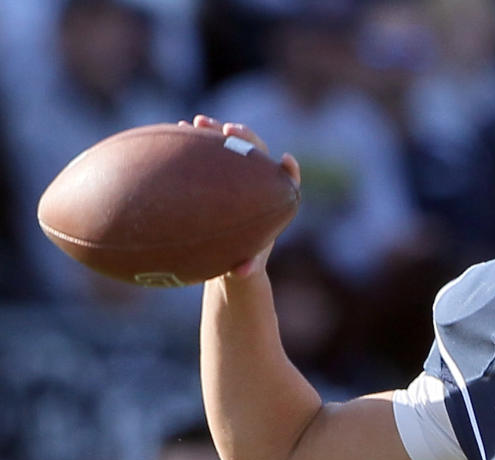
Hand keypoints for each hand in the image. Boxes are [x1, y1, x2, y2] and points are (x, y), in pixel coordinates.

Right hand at [182, 114, 300, 279]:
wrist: (226, 255)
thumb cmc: (241, 261)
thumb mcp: (245, 267)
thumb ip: (247, 268)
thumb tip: (242, 273)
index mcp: (273, 203)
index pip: (288, 182)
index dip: (289, 171)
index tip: (286, 161)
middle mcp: (258, 183)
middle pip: (258, 154)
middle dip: (246, 139)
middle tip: (229, 130)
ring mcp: (237, 174)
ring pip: (231, 148)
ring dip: (217, 132)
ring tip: (198, 122)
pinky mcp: (218, 172)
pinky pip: (208, 153)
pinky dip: (196, 141)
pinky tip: (178, 129)